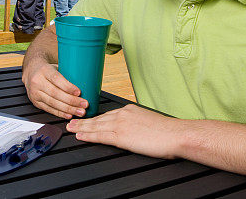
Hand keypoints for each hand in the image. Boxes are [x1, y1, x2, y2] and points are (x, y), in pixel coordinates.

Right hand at [21, 57, 87, 118]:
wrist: (31, 71)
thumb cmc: (47, 69)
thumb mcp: (55, 66)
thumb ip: (66, 74)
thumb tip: (86, 81)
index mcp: (44, 70)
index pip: (56, 79)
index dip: (68, 87)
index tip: (79, 92)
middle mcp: (37, 82)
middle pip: (55, 93)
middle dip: (72, 101)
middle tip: (84, 104)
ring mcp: (35, 93)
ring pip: (53, 103)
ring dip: (68, 109)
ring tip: (80, 111)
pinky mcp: (35, 102)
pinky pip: (49, 109)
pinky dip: (60, 113)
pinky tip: (69, 115)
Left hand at [66, 104, 181, 158]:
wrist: (176, 134)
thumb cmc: (168, 131)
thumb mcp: (148, 121)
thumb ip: (137, 123)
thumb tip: (133, 130)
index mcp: (130, 110)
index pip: (107, 115)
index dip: (94, 118)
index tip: (86, 119)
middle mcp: (123, 114)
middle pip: (98, 119)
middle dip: (83, 121)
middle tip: (70, 122)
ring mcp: (121, 124)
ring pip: (96, 126)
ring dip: (81, 127)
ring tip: (70, 128)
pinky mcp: (121, 136)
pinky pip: (100, 136)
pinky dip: (88, 136)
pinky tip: (80, 136)